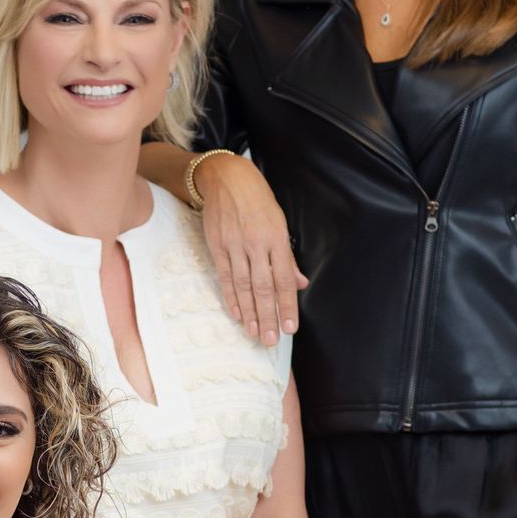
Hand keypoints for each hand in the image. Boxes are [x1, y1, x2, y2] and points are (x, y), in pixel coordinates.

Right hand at [194, 155, 306, 346]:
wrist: (226, 177)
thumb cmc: (257, 200)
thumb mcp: (279, 223)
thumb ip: (287, 258)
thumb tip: (299, 284)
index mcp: (276, 238)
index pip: (283, 279)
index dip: (287, 305)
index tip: (289, 327)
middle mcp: (256, 243)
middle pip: (263, 287)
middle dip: (268, 316)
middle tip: (270, 340)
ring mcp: (234, 245)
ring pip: (243, 285)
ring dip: (249, 312)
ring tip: (254, 332)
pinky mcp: (217, 245)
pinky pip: (224, 276)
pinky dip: (230, 297)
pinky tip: (237, 313)